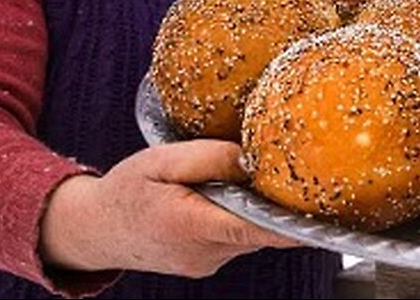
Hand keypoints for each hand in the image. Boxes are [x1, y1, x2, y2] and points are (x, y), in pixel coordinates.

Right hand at [39, 140, 301, 276]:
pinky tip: (219, 197)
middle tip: (274, 167)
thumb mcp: (163, 159)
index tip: (326, 213)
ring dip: (250, 207)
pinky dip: (237, 216)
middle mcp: (205, 252)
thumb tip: (254, 158)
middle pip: (260, 225)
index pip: (258, 228)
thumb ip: (211, 157)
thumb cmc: (126, 191)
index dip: (295, 222)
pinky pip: (237, 236)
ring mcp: (208, 262)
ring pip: (250, 231)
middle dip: (270, 199)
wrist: (94, 229)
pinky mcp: (207, 263)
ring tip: (228, 181)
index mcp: (193, 225)